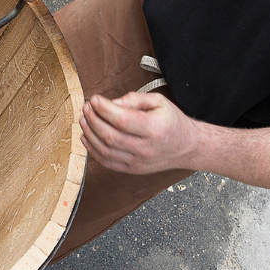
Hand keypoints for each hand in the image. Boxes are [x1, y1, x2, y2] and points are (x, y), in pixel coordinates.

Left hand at [79, 92, 197, 174]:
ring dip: (90, 133)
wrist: (186, 147)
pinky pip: (107, 162)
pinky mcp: (132, 170)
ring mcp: (138, 162)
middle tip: (86, 107)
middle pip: (111, 136)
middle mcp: (147, 149)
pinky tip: (86, 136)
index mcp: (155, 129)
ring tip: (83, 118)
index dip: (104, 109)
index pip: (123, 119)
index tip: (95, 99)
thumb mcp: (159, 101)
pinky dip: (93, 150)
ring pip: (106, 151)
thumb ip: (135, 99)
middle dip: (93, 119)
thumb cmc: (171, 121)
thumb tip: (111, 103)